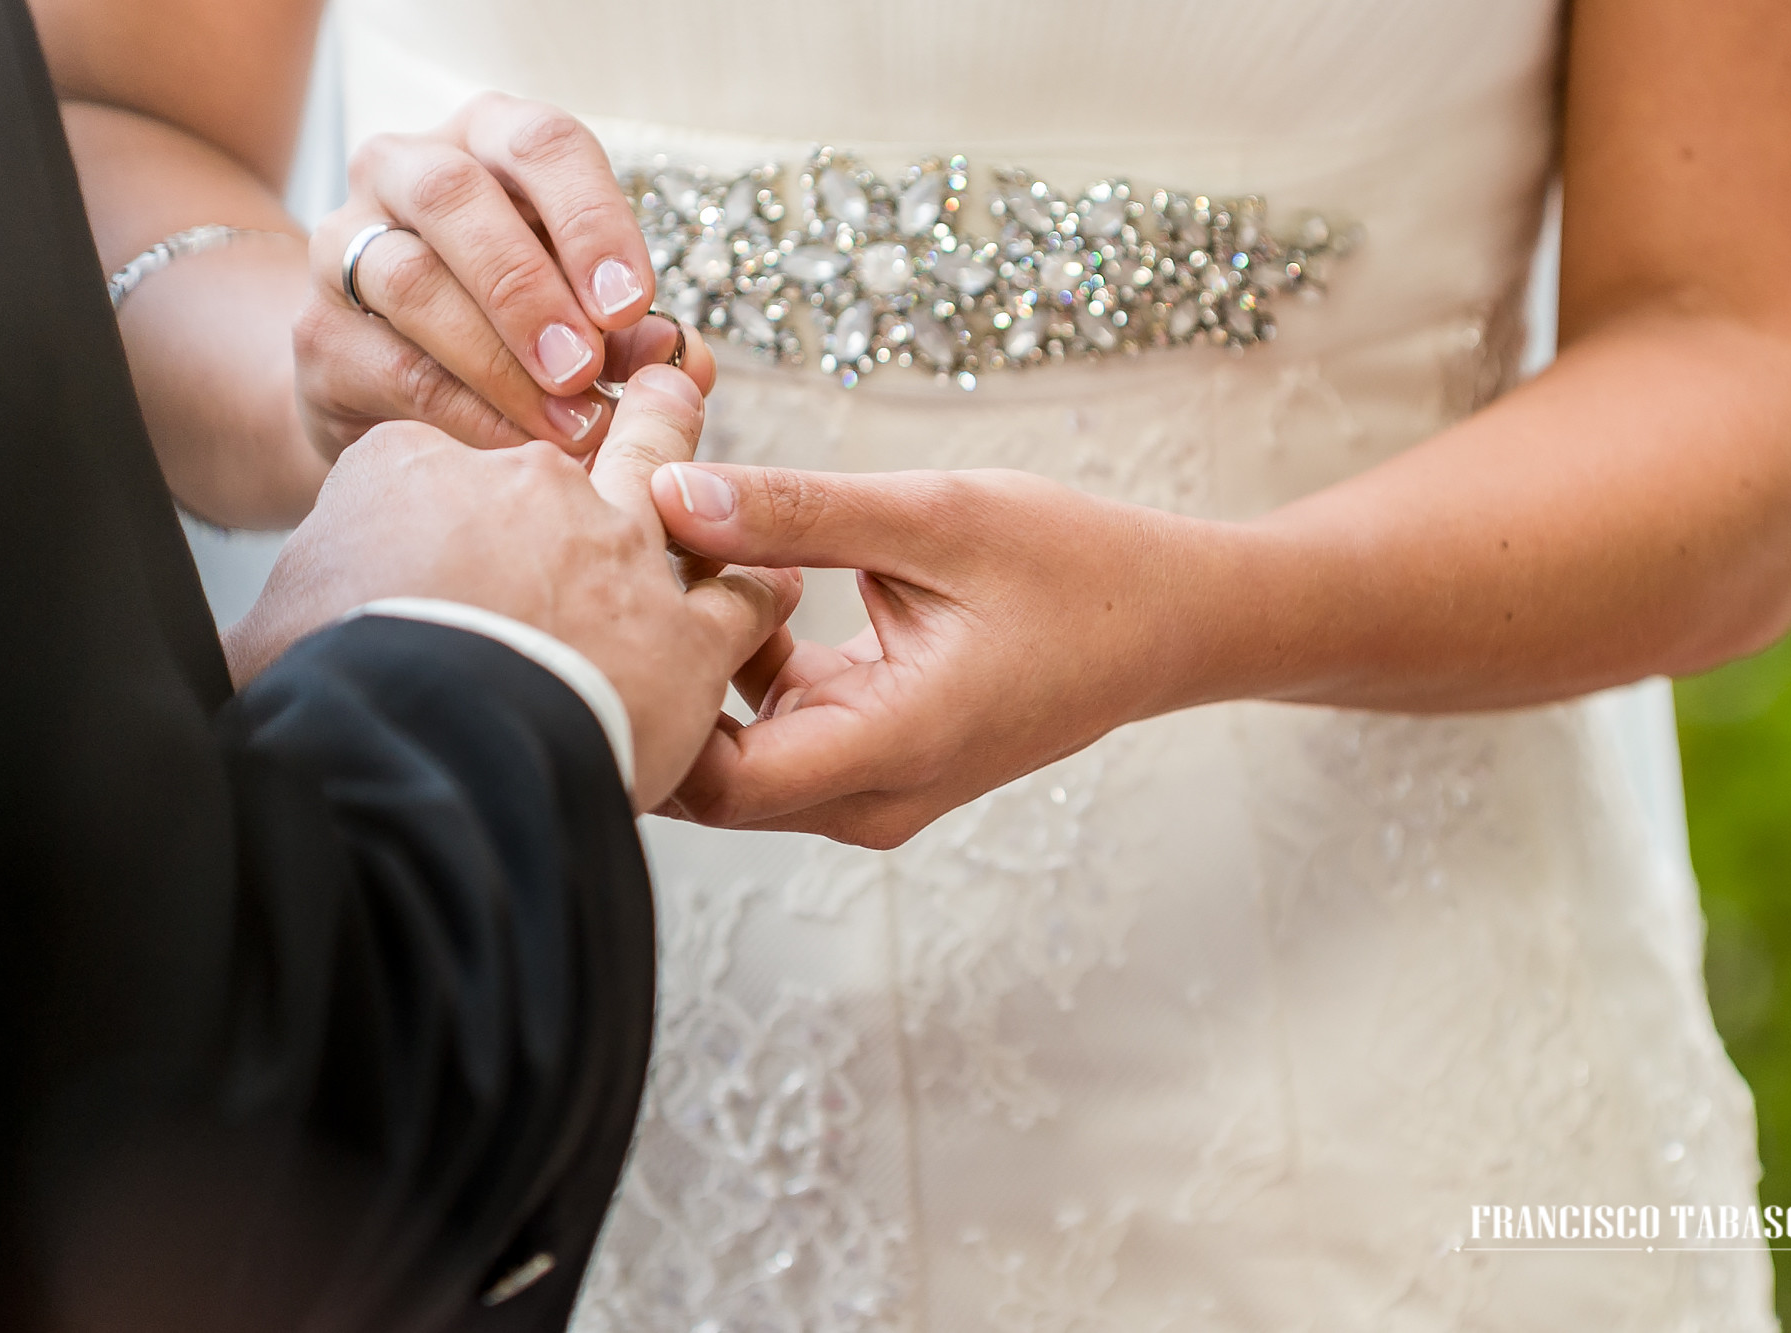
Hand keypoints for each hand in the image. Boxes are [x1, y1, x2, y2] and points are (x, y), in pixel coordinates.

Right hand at [226, 368, 798, 809]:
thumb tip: (243, 652)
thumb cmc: (325, 695)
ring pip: (671, 480)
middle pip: (571, 424)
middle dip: (613, 401)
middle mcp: (525, 485)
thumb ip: (279, 615)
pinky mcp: (685, 632)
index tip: (465, 509)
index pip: (433, 451)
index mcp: (408, 468)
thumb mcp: (263, 633)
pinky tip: (774, 587)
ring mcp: (618, 550)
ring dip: (691, 462)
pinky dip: (758, 591)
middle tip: (655, 380)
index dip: (452, 484)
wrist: (417, 752)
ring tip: (722, 459)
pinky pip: (743, 594)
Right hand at [298, 92, 712, 462]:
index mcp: (489, 141)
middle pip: (454, 197)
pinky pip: (391, 367)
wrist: (389, 384)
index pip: (542, 144)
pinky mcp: (319, 335)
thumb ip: (636, 333)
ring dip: (499, 360)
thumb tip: (686, 362)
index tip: (633, 306)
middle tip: (585, 368)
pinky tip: (518, 449)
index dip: (592, 221)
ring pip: (410, 281)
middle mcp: (404, 170)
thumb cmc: (516, 328)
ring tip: (567, 425)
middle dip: (530, 289)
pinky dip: (465, 413)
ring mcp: (345, 247)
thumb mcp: (587, 314)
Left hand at [648, 463, 1201, 846]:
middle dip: (663, 680)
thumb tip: (668, 492)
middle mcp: (874, 794)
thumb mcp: (936, 517)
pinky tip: (759, 578)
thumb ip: (798, 511)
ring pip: (737, 757)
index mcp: (895, 745)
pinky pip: (776, 731)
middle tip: (636, 566)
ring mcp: (873, 787)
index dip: (652, 705)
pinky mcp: (873, 760)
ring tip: (697, 555)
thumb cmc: (1074, 569)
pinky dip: (748, 664)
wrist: (1166, 623)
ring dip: (704, 665)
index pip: (718, 783)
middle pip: (711, 779)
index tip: (624, 603)